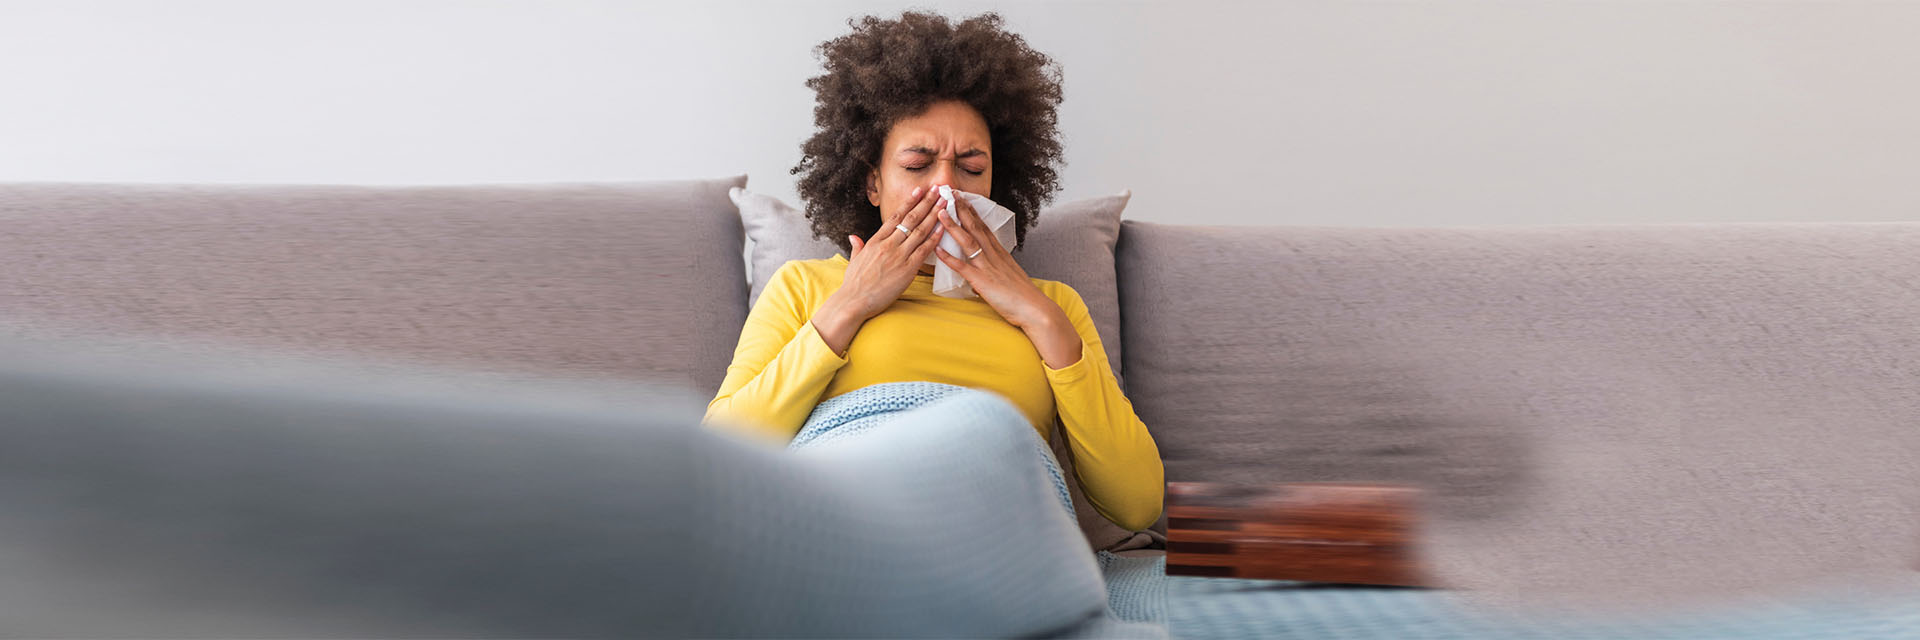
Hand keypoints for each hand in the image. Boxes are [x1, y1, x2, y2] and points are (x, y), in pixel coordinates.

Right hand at [831, 185, 945, 321]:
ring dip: (934, 215)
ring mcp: (898, 256)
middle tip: (938, 189)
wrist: (854, 301)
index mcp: (875, 240)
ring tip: (945, 203)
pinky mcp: (907, 270)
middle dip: (926, 202)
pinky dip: (934, 238)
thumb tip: (853, 237)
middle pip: (911, 218)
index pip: (895, 216)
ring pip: (920, 231)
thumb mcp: (854, 261)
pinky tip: (943, 227)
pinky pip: (924, 250)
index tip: (919, 190)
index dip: (909, 202)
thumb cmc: (854, 284)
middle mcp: (888, 244)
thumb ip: (857, 246)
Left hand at [931, 190, 1061, 330]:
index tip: (963, 199)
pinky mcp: (982, 281)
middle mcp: (993, 255)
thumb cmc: (1024, 296)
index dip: (972, 212)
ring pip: (967, 241)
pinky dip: (948, 258)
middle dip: (961, 210)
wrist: (1035, 309)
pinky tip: (937, 249)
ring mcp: (987, 266)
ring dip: (953, 226)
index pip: (984, 227)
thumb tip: (984, 273)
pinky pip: (962, 267)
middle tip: (950, 194)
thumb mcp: (1010, 276)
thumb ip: (996, 270)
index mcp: (1000, 252)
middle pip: (975, 227)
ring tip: (940, 212)